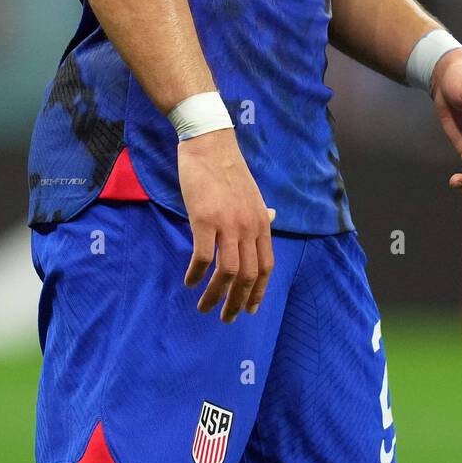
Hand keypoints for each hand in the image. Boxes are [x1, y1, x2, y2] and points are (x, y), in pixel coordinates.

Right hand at [177, 127, 275, 322]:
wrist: (209, 144)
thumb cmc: (226, 168)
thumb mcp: (251, 193)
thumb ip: (260, 212)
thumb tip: (271, 220)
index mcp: (261, 222)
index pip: (266, 266)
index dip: (258, 292)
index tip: (250, 309)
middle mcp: (249, 226)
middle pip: (248, 275)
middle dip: (237, 302)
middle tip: (226, 319)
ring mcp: (228, 224)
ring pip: (227, 272)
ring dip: (215, 296)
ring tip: (204, 307)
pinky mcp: (205, 219)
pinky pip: (203, 257)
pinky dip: (197, 274)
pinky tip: (190, 281)